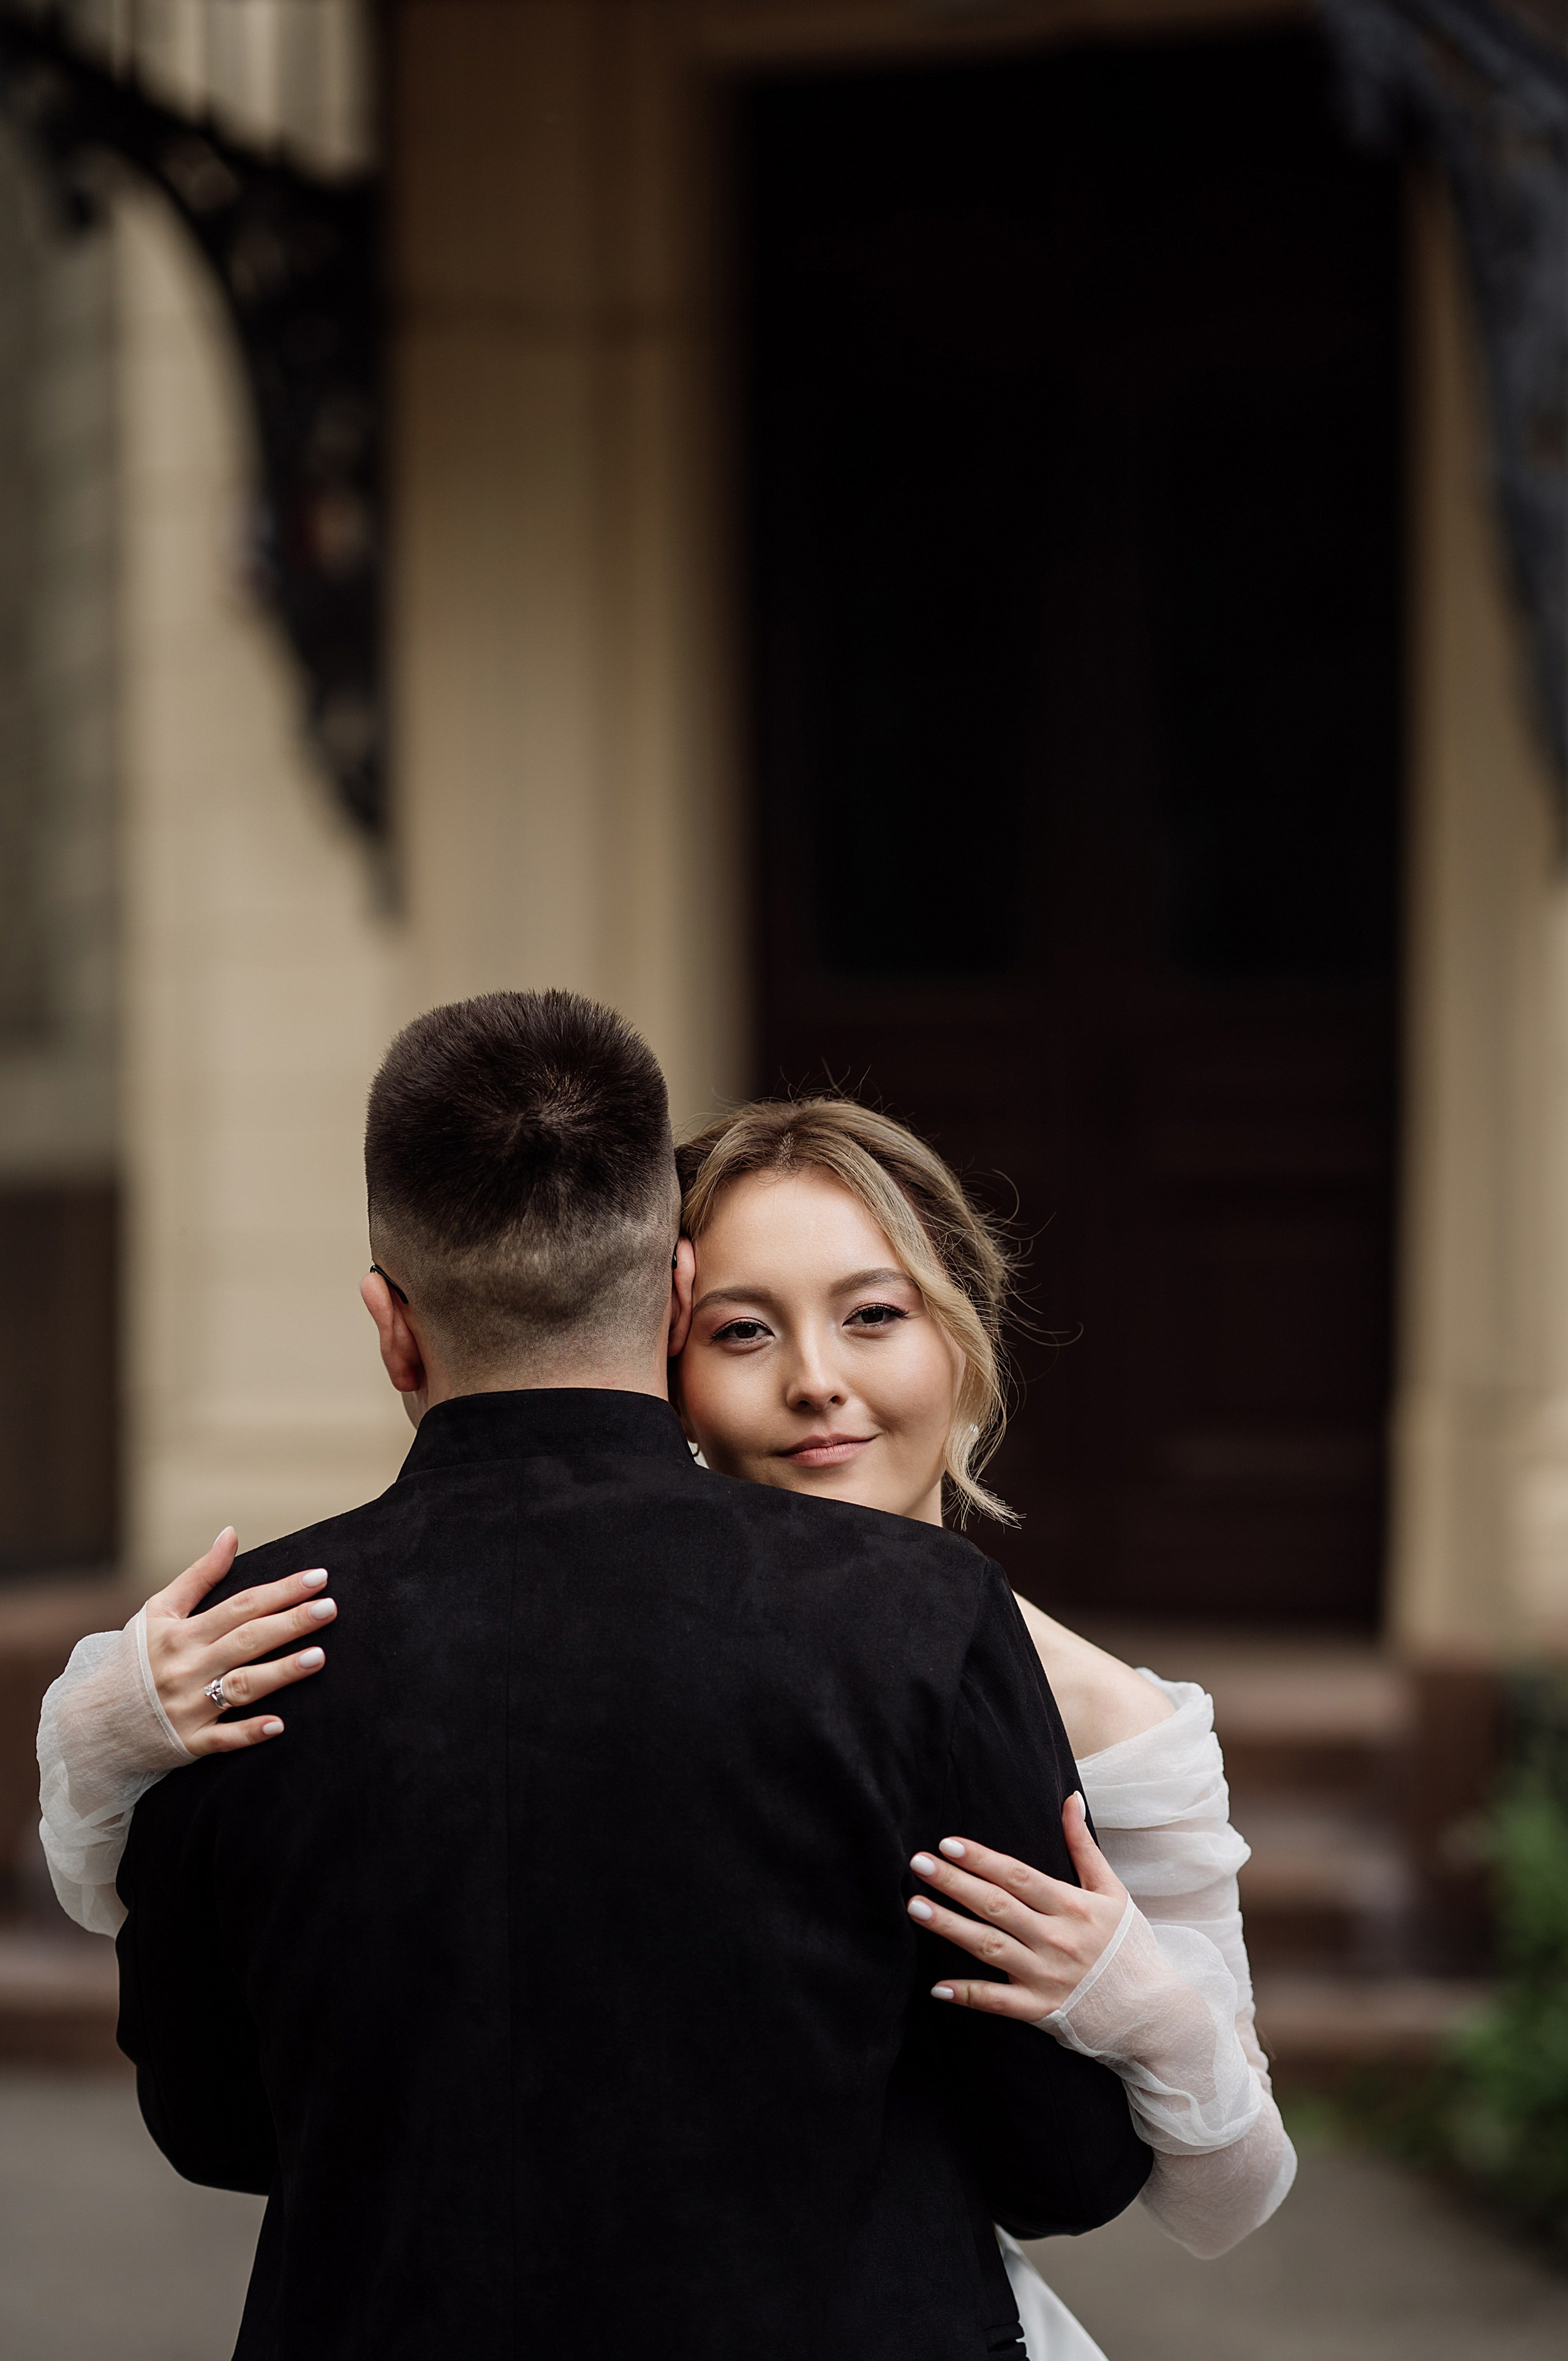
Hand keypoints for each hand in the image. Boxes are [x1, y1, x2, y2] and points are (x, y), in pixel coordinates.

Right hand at [142, 1528, 336, 1756]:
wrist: (95, 1722)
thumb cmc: (134, 1660)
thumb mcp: (157, 1612)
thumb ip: (199, 1576)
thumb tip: (231, 1534)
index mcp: (181, 1634)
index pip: (240, 1606)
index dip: (280, 1591)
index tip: (318, 1578)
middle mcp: (187, 1668)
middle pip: (247, 1641)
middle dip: (290, 1623)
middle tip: (330, 1608)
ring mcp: (188, 1707)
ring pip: (241, 1687)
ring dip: (281, 1672)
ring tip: (319, 1657)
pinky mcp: (189, 1743)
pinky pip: (223, 1739)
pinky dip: (249, 1732)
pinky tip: (280, 1724)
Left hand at [907, 1792, 1128, 2022]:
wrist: (1154, 2013)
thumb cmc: (1130, 1948)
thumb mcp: (1113, 1892)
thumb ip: (1084, 1846)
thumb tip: (1070, 1798)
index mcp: (1074, 1906)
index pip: (1019, 1876)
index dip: (982, 1859)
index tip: (948, 1844)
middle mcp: (1057, 1939)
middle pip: (997, 1906)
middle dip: (955, 1883)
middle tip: (918, 1864)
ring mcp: (1047, 1976)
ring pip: (989, 1948)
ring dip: (950, 1926)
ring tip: (915, 1907)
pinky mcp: (1041, 2011)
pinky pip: (997, 2002)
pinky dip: (967, 1995)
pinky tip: (937, 1987)